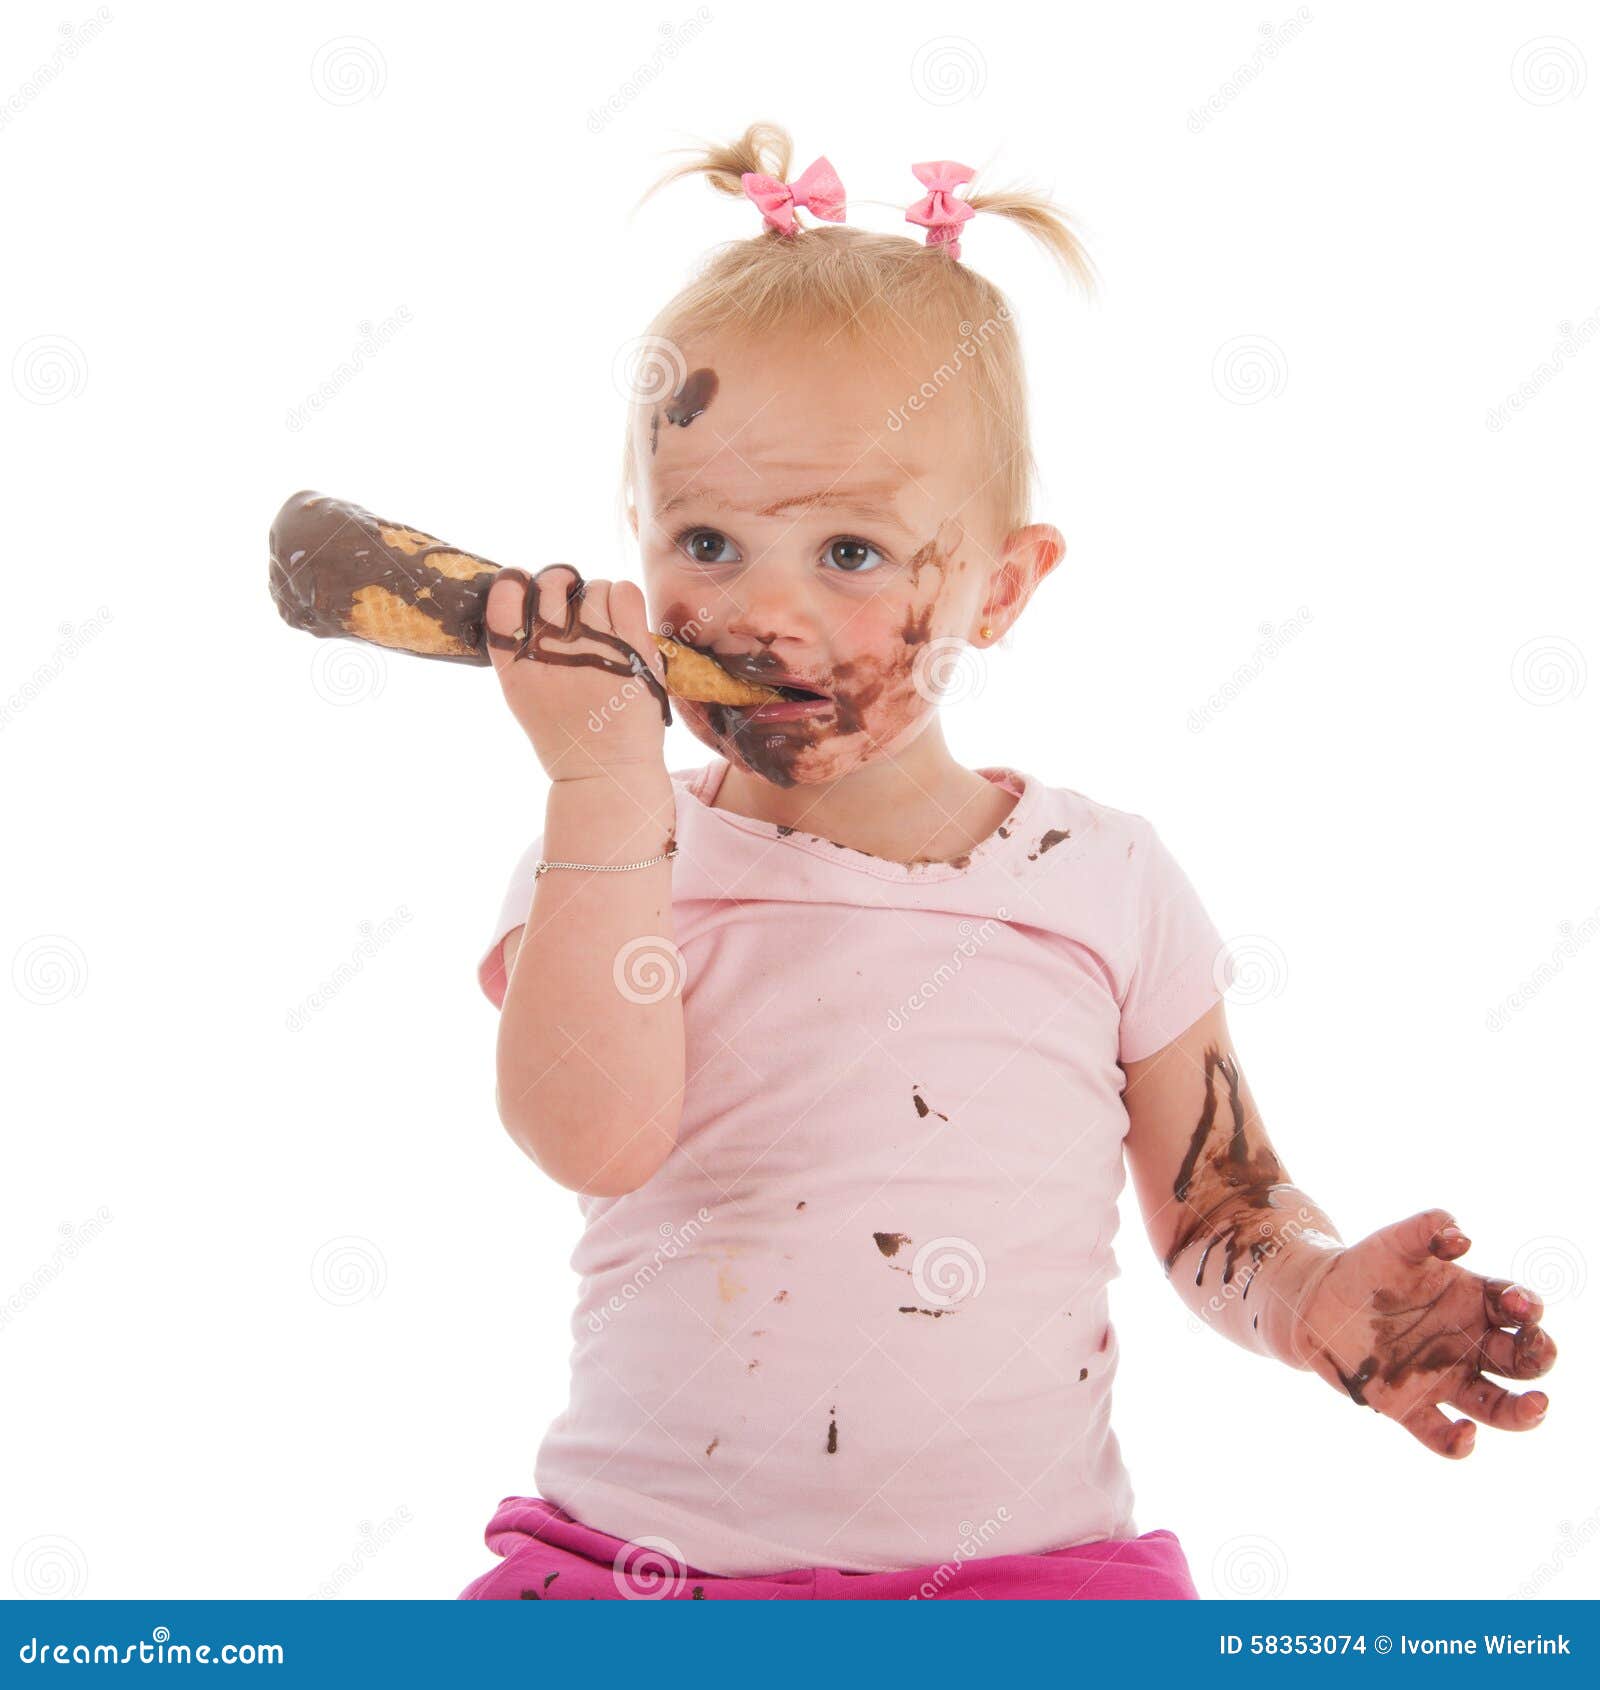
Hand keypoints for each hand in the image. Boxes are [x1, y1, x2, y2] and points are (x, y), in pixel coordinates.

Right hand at [485, 563, 671, 782]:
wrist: (606, 771)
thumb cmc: (566, 733)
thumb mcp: (523, 694)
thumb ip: (520, 649)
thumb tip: (530, 596)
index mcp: (516, 664)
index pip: (503, 595)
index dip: (515, 583)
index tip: (527, 590)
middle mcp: (551, 651)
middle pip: (550, 583)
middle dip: (559, 584)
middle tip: (570, 604)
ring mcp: (594, 647)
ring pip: (592, 587)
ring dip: (596, 598)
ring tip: (601, 627)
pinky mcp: (633, 649)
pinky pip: (624, 591)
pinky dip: (622, 597)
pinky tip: (621, 620)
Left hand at [1288, 1207, 1555, 1458]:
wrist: (1317, 1299)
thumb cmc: (1368, 1267)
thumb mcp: (1396, 1242)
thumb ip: (1426, 1229)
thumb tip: (1461, 1237)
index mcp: (1473, 1303)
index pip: (1515, 1308)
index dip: (1526, 1307)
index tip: (1522, 1305)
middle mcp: (1467, 1346)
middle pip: (1520, 1360)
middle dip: (1538, 1355)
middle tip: (1536, 1348)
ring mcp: (1442, 1379)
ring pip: (1498, 1407)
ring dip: (1522, 1412)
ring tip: (1536, 1404)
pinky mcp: (1409, 1407)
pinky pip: (1440, 1435)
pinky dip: (1458, 1443)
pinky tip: (1465, 1432)